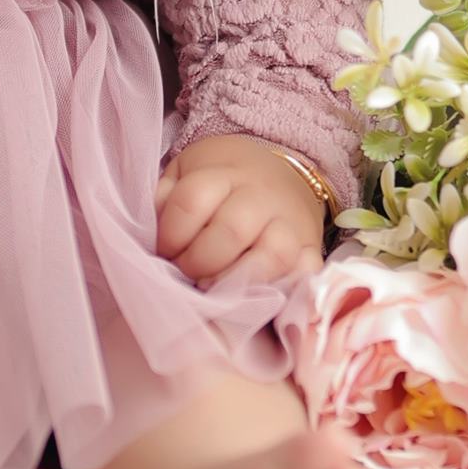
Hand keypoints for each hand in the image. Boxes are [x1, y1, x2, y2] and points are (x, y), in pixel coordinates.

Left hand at [153, 134, 327, 289]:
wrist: (279, 172)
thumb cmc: (221, 179)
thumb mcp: (187, 171)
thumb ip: (166, 198)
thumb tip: (154, 235)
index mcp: (224, 171)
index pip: (192, 200)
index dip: (170, 233)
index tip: (164, 249)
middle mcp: (262, 195)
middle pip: (230, 231)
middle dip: (198, 261)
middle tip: (185, 272)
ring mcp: (291, 223)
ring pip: (271, 256)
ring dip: (236, 281)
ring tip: (213, 288)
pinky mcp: (312, 249)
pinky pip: (303, 276)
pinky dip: (280, 291)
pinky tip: (253, 297)